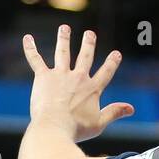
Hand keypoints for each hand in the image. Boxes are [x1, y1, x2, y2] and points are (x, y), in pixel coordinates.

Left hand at [22, 25, 134, 142]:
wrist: (55, 127)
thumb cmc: (77, 129)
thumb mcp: (99, 123)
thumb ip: (114, 112)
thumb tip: (131, 108)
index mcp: (92, 89)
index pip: (105, 73)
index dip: (112, 63)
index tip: (116, 53)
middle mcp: (78, 78)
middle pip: (85, 57)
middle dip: (88, 44)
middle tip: (90, 33)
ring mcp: (60, 75)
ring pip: (62, 52)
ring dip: (64, 39)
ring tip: (64, 28)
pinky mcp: (43, 77)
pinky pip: (36, 59)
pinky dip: (31, 48)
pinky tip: (27, 38)